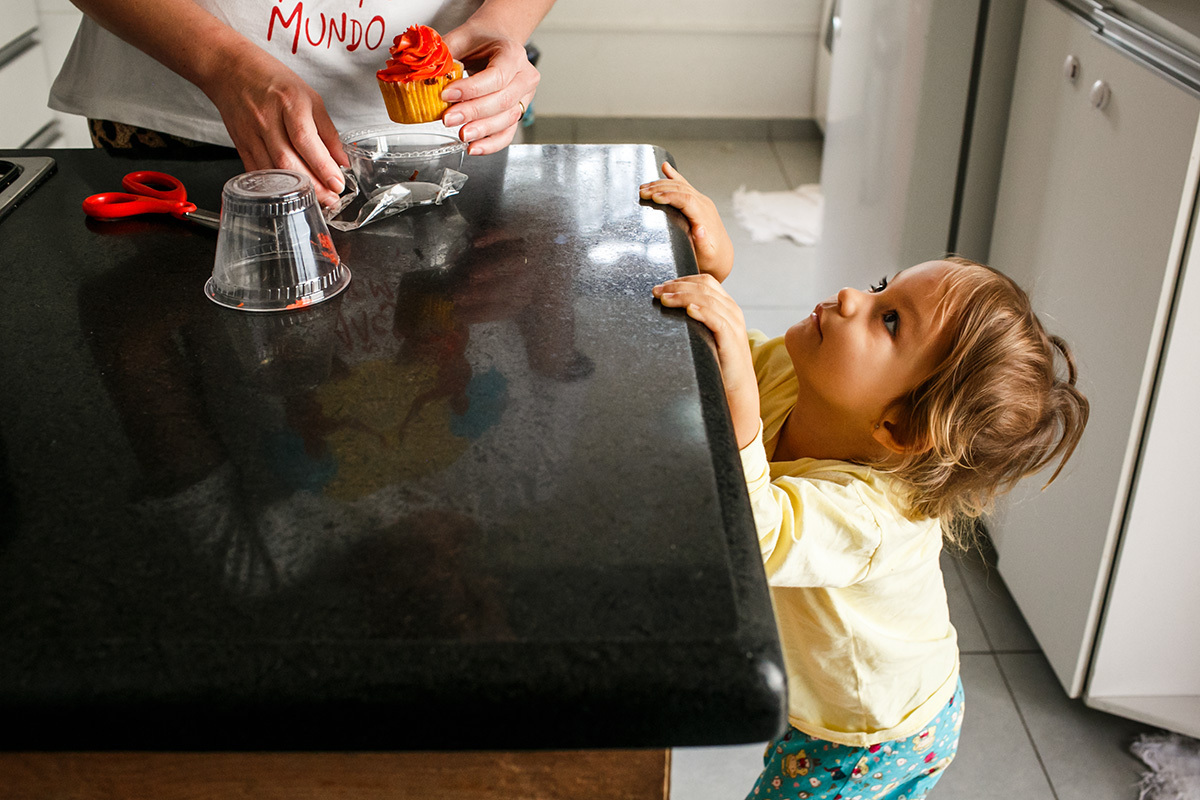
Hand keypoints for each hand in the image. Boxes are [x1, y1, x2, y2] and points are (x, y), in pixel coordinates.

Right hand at [204, 48, 348, 207]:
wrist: (229, 68)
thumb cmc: (272, 79)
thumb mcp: (309, 96)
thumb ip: (327, 130)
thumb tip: (343, 160)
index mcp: (288, 102)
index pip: (306, 140)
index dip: (323, 166)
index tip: (338, 183)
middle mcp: (267, 119)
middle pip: (289, 161)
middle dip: (313, 185)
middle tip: (332, 199)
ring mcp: (250, 133)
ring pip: (273, 170)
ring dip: (296, 190)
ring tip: (317, 200)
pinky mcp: (240, 144)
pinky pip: (258, 171)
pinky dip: (275, 186)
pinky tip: (290, 193)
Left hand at [441, 25, 539, 155]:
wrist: (496, 41)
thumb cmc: (481, 40)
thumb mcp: (462, 37)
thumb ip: (444, 54)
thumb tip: (421, 74)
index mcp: (513, 54)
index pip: (496, 76)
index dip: (471, 89)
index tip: (447, 95)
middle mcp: (524, 76)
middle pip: (503, 101)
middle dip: (473, 113)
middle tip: (448, 119)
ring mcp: (524, 97)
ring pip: (507, 120)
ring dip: (481, 130)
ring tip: (460, 135)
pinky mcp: (517, 113)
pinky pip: (508, 134)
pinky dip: (491, 144)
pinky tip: (474, 147)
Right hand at [640, 163, 733, 281]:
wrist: (721, 256)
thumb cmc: (711, 258)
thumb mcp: (708, 255)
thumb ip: (704, 243)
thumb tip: (699, 229)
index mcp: (704, 216)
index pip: (686, 199)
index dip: (669, 196)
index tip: (653, 197)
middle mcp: (704, 204)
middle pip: (680, 189)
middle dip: (660, 188)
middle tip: (642, 192)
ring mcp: (701, 201)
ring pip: (680, 185)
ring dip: (661, 184)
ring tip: (644, 187)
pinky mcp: (697, 201)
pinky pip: (684, 185)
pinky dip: (673, 176)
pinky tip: (665, 168)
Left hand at [652, 274, 759, 447]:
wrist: (737, 388)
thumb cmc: (718, 363)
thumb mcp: (706, 336)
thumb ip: (696, 321)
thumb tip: (671, 312)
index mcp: (726, 306)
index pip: (705, 282)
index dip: (682, 280)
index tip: (661, 287)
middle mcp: (732, 311)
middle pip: (704, 286)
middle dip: (677, 286)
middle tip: (656, 292)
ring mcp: (734, 324)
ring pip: (708, 299)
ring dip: (683, 296)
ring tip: (665, 300)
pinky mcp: (732, 339)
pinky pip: (717, 320)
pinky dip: (702, 311)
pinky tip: (689, 310)